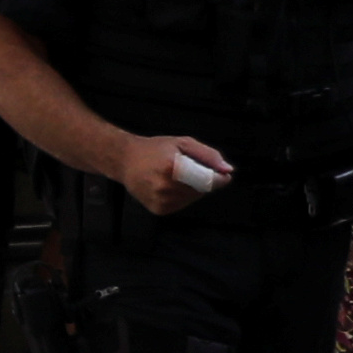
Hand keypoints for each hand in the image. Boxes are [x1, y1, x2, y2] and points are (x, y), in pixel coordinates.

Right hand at [113, 133, 229, 213]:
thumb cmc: (155, 149)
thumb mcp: (183, 143)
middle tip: (188, 169)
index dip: (219, 177)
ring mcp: (161, 200)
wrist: (125, 161)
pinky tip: (170, 186)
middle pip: (203, 190)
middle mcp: (166, 187)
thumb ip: (208, 155)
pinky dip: (182, 196)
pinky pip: (183, 204)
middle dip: (203, 180)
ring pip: (194, 198)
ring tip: (177, 177)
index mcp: (172, 168)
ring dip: (192, 188)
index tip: (222, 174)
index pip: (209, 180)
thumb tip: (228, 170)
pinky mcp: (160, 209)